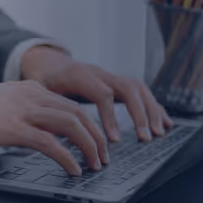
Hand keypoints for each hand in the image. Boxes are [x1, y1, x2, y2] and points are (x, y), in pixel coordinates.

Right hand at [0, 80, 107, 175]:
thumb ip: (23, 111)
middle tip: (103, 156)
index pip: (72, 105)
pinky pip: (51, 143)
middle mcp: (33, 97)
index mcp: (32, 90)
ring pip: (72, 125)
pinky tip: (73, 169)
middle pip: (79, 114)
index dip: (90, 124)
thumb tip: (36, 130)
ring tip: (94, 165)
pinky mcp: (15, 129)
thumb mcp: (4, 104)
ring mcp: (25, 112)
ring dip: (89, 147)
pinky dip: (67, 158)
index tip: (97, 141)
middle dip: (97, 137)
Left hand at [21, 46, 173, 141]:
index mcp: (80, 75)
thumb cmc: (42, 80)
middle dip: (140, 114)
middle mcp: (99, 73)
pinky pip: (140, 92)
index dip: (110, 117)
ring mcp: (110, 76)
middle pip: (128, 88)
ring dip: (151, 111)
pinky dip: (153, 107)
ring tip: (158, 133)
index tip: (114, 140)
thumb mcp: (38, 91)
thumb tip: (50, 131)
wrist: (47, 62)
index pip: (102, 94)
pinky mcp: (116, 83)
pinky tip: (164, 123)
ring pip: (138, 88)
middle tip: (145, 137)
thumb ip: (47, 106)